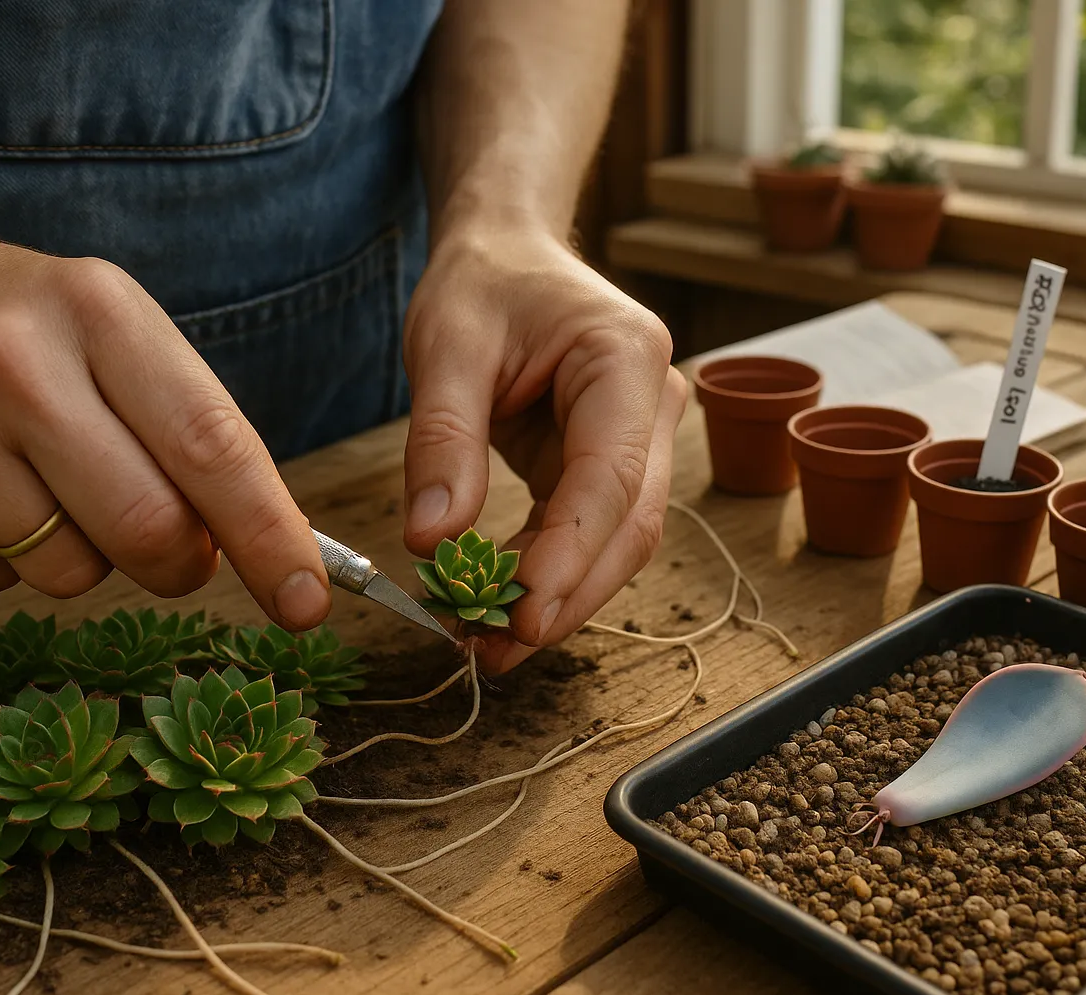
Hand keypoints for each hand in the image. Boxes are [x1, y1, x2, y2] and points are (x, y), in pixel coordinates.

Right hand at [0, 162, 329, 628]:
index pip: (212, 445)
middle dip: (181, 565)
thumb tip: (254, 547)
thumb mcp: (106, 326)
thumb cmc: (6, 318)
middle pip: (148, 530)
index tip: (308, 599)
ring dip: (85, 556)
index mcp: (98, 312)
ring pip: (70, 572)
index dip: (271, 536)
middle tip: (178, 551)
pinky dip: (5, 558)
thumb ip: (182, 425)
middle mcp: (16, 366)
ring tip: (45, 481)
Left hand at [401, 224, 685, 671]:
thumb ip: (442, 440)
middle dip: (565, 595)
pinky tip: (496, 611)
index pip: (611, 477)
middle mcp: (654, 405)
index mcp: (626, 359)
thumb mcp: (445, 345)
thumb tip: (431, 541)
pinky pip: (586, 534)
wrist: (509, 254)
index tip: (520, 614)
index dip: (570, 553)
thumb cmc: (484, 284)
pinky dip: (544, 577)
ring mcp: (642, 440)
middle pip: (628, 525)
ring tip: (485, 645)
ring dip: (556, 599)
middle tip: (494, 649)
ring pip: (617, 543)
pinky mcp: (610, 468)